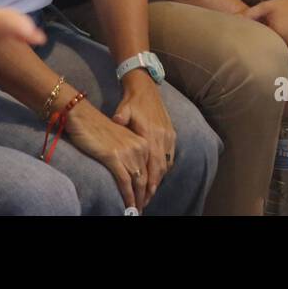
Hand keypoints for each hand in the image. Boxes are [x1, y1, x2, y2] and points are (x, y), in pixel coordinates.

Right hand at [66, 102, 151, 211]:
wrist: (82, 117)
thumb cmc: (98, 129)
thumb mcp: (119, 140)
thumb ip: (128, 154)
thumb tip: (132, 175)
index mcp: (142, 142)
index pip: (150, 170)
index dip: (149, 188)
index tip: (146, 200)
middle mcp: (138, 147)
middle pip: (146, 179)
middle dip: (144, 197)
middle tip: (141, 209)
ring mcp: (127, 152)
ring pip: (137, 183)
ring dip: (137, 200)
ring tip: (135, 211)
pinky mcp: (113, 156)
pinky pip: (124, 182)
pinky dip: (128, 196)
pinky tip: (128, 206)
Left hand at [112, 73, 175, 207]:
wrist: (146, 87)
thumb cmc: (132, 101)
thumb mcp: (123, 108)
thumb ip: (120, 117)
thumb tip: (115, 120)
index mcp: (151, 133)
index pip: (152, 163)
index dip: (148, 181)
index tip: (143, 195)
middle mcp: (163, 137)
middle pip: (160, 168)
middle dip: (153, 186)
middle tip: (145, 201)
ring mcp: (169, 136)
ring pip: (166, 164)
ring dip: (159, 179)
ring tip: (150, 193)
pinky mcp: (172, 134)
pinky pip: (170, 157)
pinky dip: (164, 168)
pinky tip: (157, 176)